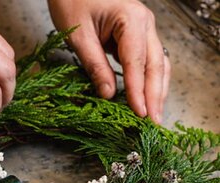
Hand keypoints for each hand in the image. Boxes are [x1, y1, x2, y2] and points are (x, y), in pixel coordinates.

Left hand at [47, 0, 170, 122]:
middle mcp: (144, 24)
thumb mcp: (79, 37)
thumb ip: (95, 66)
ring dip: (157, 91)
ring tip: (154, 116)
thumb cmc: (72, 2)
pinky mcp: (136, 37)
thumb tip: (109, 95)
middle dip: (155, 96)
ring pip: (157, 64)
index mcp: (131, 19)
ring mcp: (143, 30)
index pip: (137, 63)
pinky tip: (146, 98)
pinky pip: (147, 62)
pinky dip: (148, 81)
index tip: (140, 114)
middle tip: (154, 123)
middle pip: (156, 65)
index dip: (139, 91)